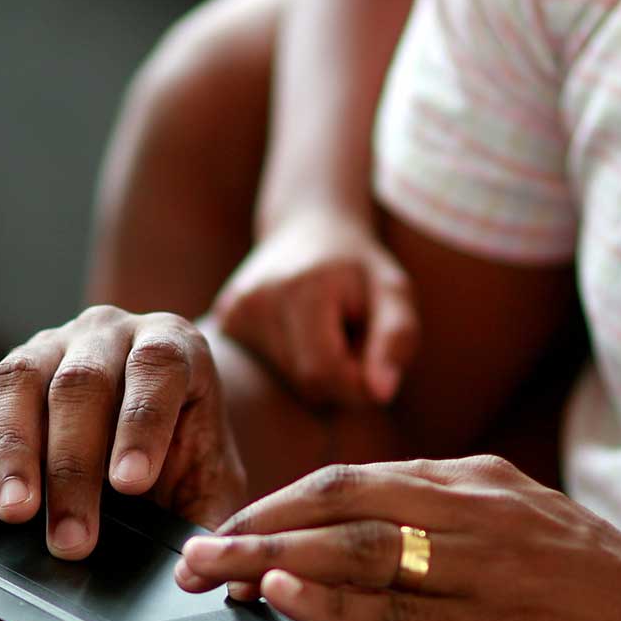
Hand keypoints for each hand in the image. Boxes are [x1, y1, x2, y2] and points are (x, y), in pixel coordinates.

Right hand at [0, 307, 246, 558]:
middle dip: (74, 466)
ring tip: (16, 511)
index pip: (156, 371)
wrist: (160, 411)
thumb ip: (209, 513)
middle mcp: (109, 333)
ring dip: (16, 453)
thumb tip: (199, 565)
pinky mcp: (10, 374)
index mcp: (172, 345)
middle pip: (82, 385)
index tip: (130, 484)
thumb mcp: (212, 474)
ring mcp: (53, 345)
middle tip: (72, 535)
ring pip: (24, 384)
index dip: (141, 425)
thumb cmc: (187, 447)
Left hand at [173, 456, 620, 620]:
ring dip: (268, 559)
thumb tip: (382, 550)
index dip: (282, 502)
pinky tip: (283, 596)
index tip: (231, 525)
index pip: (360, 478)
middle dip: (255, 523)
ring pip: (357, 550)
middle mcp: (482, 510)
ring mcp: (492, 568)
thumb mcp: (539, 539)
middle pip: (341, 501)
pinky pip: (399, 614)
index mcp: (487, 483)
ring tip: (206, 571)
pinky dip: (333, 602)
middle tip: (191, 551)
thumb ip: (464, 532)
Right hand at [213, 208, 418, 406]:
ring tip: (327, 331)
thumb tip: (381, 393)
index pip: (326, 374)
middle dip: (341, 374)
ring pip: (289, 382)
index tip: (376, 357)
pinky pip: (268, 370)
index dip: (359, 381)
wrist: (308, 227)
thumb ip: (397, 339)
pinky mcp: (223, 322)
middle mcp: (256, 301)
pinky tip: (299, 331)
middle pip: (307, 382)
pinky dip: (294, 362)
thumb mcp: (395, 293)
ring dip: (320, 369)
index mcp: (301, 289)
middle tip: (352, 335)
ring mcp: (233, 312)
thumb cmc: (360, 267)